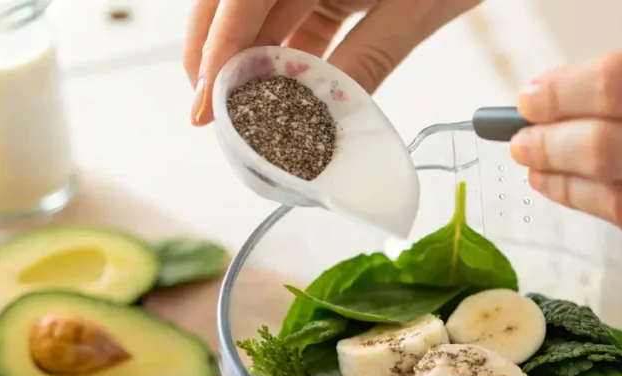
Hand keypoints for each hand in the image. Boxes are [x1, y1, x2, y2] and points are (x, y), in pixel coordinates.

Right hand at [184, 0, 478, 125]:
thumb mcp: (416, 7)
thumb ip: (367, 57)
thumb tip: (325, 116)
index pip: (239, 1)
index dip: (216, 55)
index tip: (205, 106)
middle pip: (231, 5)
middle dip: (216, 60)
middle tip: (214, 118)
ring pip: (257, 14)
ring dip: (251, 63)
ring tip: (248, 115)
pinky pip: (292, 15)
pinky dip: (287, 53)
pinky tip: (285, 94)